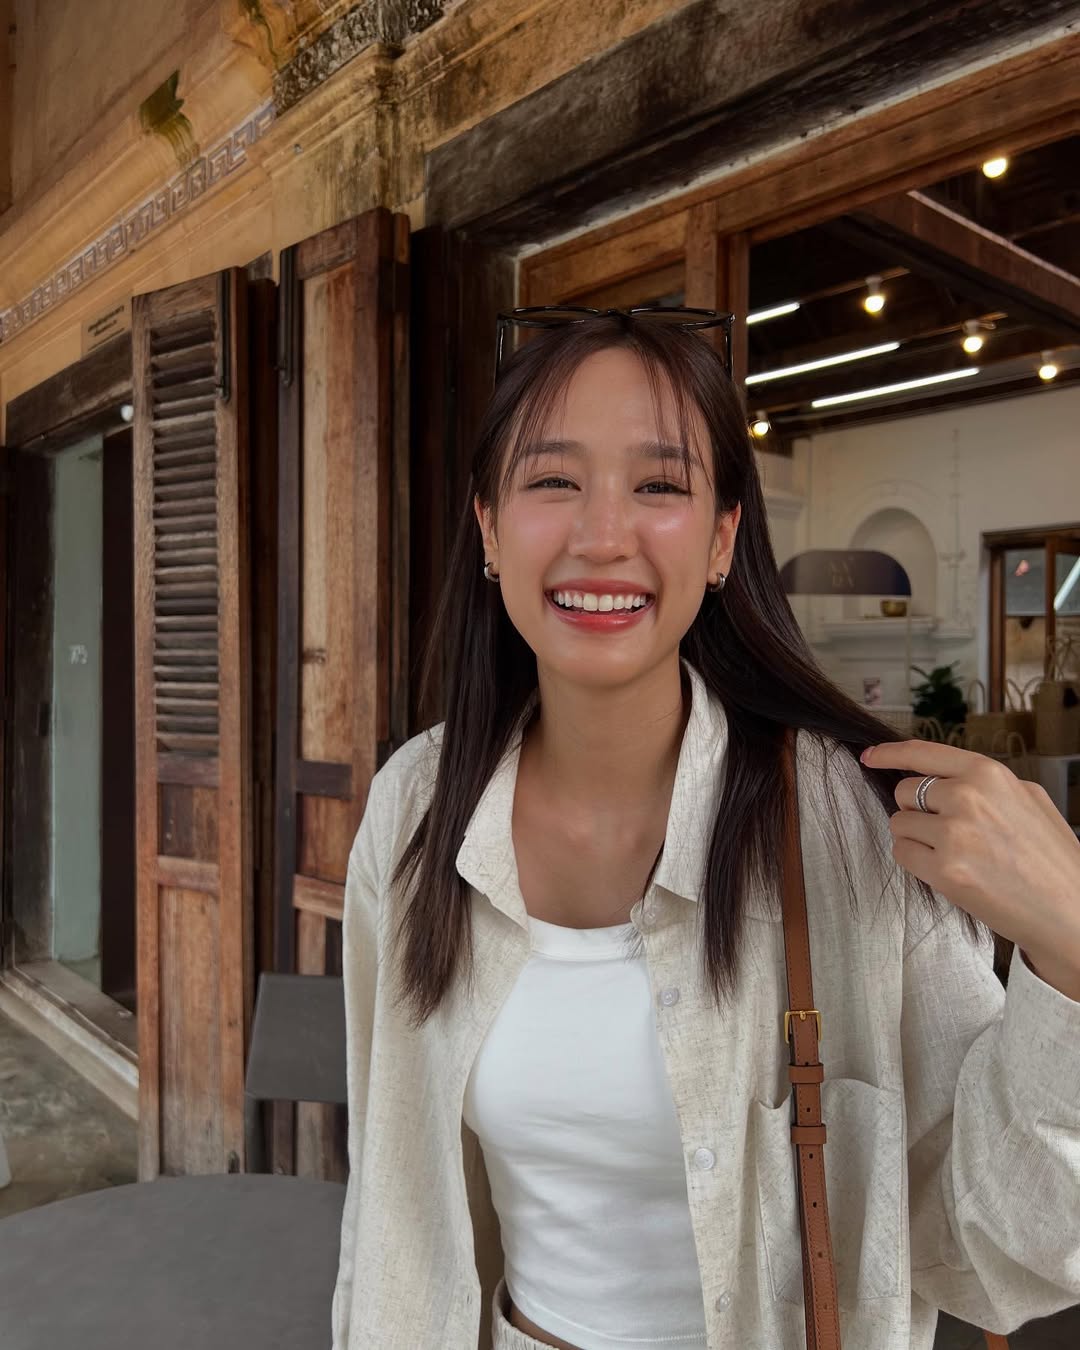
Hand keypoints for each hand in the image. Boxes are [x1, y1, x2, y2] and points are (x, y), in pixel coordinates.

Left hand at [861, 740, 1079, 994]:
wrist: (1071, 911)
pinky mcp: (944, 871)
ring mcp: (954, 834)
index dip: (889, 753)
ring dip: (915, 838)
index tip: (870, 756)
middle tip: (948, 832)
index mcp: (988, 774)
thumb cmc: (1052, 858)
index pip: (923, 753)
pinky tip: (946, 870)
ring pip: (899, 824)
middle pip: (904, 791)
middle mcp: (967, 798)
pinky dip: (915, 862)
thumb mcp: (1029, 799)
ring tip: (955, 854)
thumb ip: (985, 783)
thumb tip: (943, 778)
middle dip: (917, 810)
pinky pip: (902, 854)